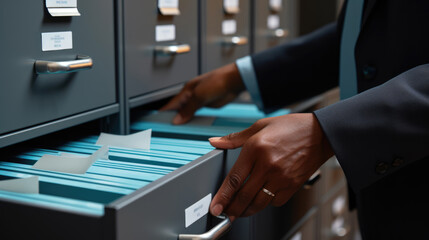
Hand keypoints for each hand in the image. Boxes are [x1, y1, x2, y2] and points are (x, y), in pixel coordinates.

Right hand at [160, 63, 244, 123]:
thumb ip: (188, 108)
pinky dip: (192, 119)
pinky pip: (196, 114)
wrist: (234, 81)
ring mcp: (198, 100)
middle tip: (165, 129)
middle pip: (177, 109)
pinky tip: (190, 125)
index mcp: (186, 90)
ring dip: (182, 120)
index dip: (163, 113)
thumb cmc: (218, 81)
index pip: (171, 104)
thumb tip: (177, 120)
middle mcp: (190, 95)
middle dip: (172, 118)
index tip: (156, 122)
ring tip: (176, 130)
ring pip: (186, 112)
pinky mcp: (206, 104)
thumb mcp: (199, 96)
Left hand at [208, 113, 333, 220]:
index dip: (222, 196)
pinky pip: (275, 201)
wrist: (320, 133)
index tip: (215, 207)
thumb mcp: (260, 126)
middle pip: (244, 195)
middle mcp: (267, 165)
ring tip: (239, 211)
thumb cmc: (291, 127)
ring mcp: (281, 177)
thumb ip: (235, 138)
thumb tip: (215, 142)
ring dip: (246, 210)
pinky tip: (261, 199)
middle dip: (231, 209)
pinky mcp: (292, 185)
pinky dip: (266, 203)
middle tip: (224, 213)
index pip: (234, 179)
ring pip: (259, 203)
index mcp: (256, 148)